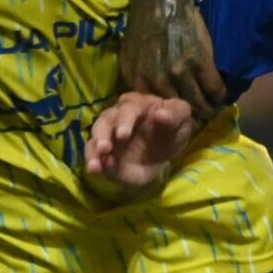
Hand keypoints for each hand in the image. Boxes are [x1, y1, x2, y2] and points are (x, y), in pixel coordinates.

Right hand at [84, 92, 200, 193]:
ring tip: (100, 155)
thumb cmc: (169, 135)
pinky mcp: (100, 151)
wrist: (158, 161)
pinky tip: (94, 168)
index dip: (126, 119)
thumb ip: (176, 115)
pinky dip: (92, 159)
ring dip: (97, 143)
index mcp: (138, 104)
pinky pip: (91, 151)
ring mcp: (108, 132)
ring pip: (97, 131)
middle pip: (108, 117)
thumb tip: (161, 113)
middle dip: (106, 132)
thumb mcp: (181, 125)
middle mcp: (118, 114)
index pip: (130, 106)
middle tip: (107, 147)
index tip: (124, 135)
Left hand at [118, 0, 227, 114]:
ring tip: (212, 108)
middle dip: (191, 117)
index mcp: (138, 81)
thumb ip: (138, 79)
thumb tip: (147, 101)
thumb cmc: (145, 25)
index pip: (155, 113)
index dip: (169, 117)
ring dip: (208, 109)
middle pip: (179, 111)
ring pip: (199, 103)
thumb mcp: (130, 55)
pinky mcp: (201, 62)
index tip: (179, 117)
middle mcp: (157, 80)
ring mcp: (180, 72)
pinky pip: (215, 89)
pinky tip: (221, 94)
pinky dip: (220, 95)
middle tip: (200, 116)